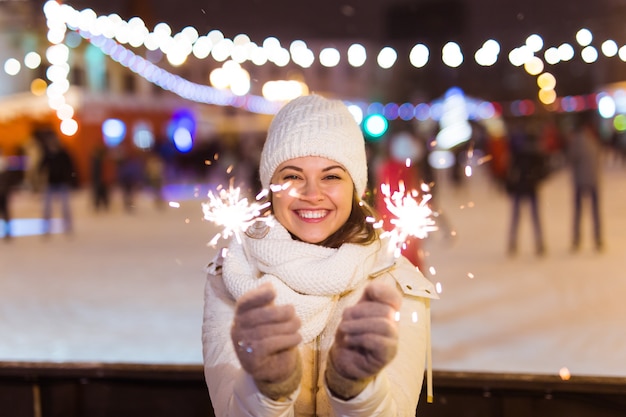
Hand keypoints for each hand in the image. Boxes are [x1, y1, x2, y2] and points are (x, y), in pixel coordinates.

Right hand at [231, 282, 302, 398]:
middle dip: (278, 312)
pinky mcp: (251, 360)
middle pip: (256, 316)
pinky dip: (286, 339)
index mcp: (240, 316)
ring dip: (286, 326)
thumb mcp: (270, 320)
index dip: (257, 296)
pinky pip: (269, 345)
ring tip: (297, 325)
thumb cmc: (272, 338)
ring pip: (265, 331)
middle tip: (293, 311)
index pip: (244, 303)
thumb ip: (267, 303)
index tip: (273, 291)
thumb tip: (268, 283)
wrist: (273, 369)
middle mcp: (237, 330)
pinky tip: (297, 338)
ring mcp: (242, 346)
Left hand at [326, 280, 401, 398]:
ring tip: (343, 330)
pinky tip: (349, 340)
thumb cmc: (350, 334)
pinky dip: (361, 338)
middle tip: (344, 318)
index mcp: (385, 311)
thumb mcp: (353, 313)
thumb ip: (364, 299)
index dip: (386, 291)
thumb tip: (373, 288)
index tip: (371, 291)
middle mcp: (393, 324)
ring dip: (359, 325)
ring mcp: (393, 340)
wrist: (343, 360)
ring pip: (384, 325)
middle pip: (385, 310)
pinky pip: (380, 342)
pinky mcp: (388, 355)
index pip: (394, 298)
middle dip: (360, 311)